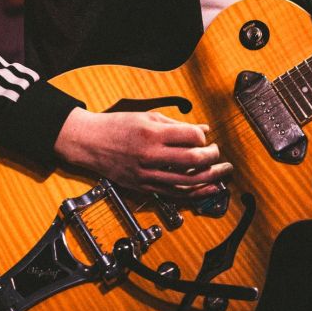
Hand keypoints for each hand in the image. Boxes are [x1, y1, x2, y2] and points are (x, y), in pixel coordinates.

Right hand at [53, 108, 231, 197]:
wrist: (90, 142)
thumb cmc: (117, 125)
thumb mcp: (147, 116)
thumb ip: (177, 125)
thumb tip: (203, 129)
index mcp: (152, 133)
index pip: (190, 137)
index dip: (203, 137)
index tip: (204, 137)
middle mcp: (150, 155)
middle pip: (192, 160)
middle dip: (211, 158)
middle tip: (218, 155)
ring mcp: (147, 174)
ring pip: (186, 181)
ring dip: (208, 179)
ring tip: (221, 175)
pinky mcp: (143, 186)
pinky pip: (173, 194)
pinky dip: (193, 194)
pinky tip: (205, 189)